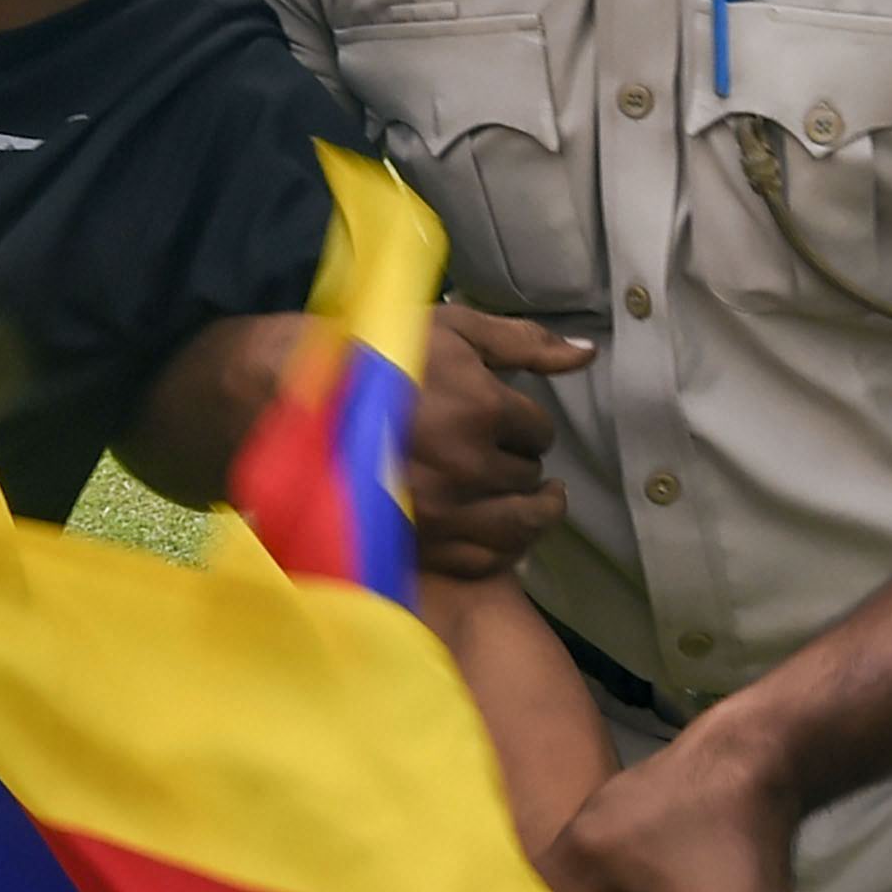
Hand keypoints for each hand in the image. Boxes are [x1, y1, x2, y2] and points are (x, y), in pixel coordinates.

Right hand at [407, 303, 582, 579]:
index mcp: (481, 409)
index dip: (526, 424)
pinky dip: (502, 549)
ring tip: (531, 499)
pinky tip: (499, 530)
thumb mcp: (454, 330)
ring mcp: (442, 511)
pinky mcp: (419, 542)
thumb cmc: (382, 354)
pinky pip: (482, 560)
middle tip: (503, 453)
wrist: (304, 400)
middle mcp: (467, 466)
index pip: (538, 431)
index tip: (507, 419)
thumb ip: (525, 343)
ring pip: (517, 526)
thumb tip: (588, 354)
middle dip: (521, 462)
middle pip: (527, 477)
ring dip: (529, 511)